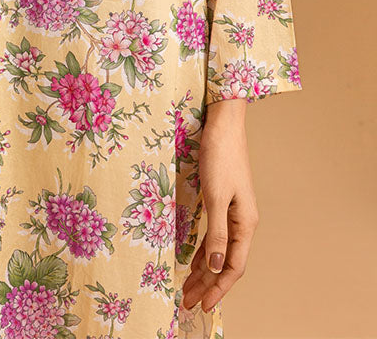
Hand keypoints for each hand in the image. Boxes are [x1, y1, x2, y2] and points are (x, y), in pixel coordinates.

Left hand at [181, 100, 258, 313]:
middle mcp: (242, 222)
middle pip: (225, 262)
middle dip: (207, 285)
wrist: (223, 125)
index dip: (219, 288)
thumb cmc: (220, 157)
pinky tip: (193, 261)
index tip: (203, 306)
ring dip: (203, 271)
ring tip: (186, 289)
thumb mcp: (215, 196)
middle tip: (187, 303)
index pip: (233, 266)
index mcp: (245, 223)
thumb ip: (217, 232)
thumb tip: (215, 265)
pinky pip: (214, 236)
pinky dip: (203, 251)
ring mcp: (233, 212)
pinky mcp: (222, 202)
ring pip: (218, 250)